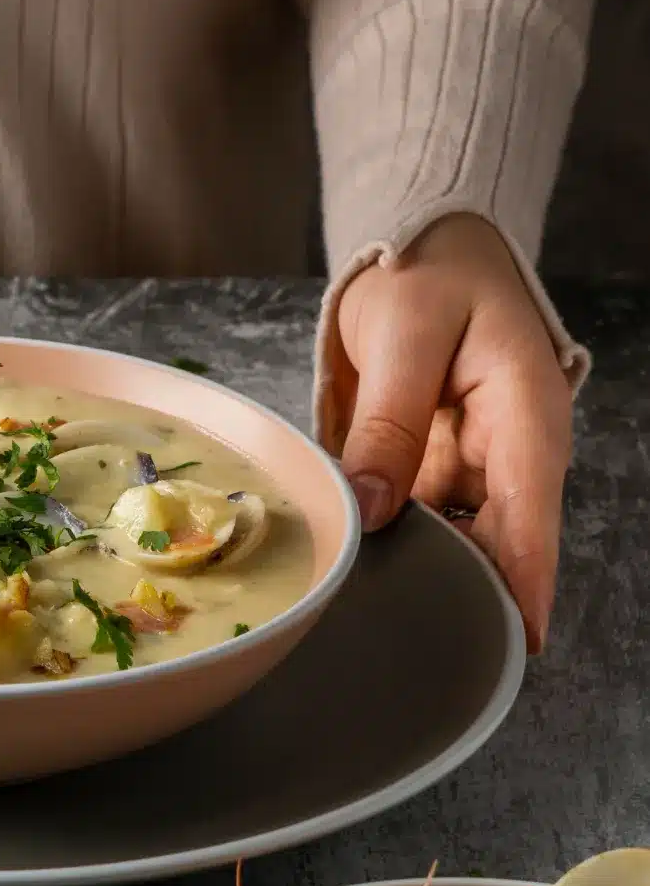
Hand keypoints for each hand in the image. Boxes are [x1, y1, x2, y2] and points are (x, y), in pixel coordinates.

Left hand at [333, 213, 572, 653]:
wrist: (424, 244)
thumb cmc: (429, 271)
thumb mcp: (404, 332)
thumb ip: (389, 418)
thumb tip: (373, 506)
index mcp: (524, 416)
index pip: (532, 518)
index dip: (525, 583)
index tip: (515, 641)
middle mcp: (508, 453)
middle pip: (496, 543)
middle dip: (461, 591)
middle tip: (405, 641)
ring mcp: (470, 464)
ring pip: (455, 538)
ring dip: (419, 569)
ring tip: (366, 612)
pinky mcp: (432, 467)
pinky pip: (417, 518)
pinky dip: (390, 540)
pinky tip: (352, 562)